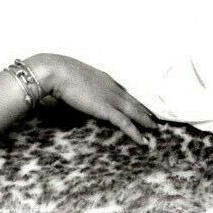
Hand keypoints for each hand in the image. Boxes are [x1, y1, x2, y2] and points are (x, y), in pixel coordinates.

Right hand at [24, 54, 158, 146]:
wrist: (57, 72)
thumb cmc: (59, 74)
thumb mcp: (74, 78)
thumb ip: (80, 86)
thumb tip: (76, 92)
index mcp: (104, 79)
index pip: (123, 92)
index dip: (133, 100)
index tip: (140, 106)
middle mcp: (112, 87)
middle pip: (133, 101)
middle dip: (144, 110)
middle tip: (154, 117)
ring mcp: (111, 98)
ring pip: (134, 111)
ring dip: (145, 121)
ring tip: (155, 129)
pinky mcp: (106, 109)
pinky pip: (125, 123)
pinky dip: (135, 132)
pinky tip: (143, 140)